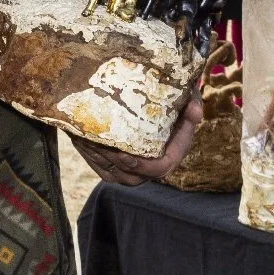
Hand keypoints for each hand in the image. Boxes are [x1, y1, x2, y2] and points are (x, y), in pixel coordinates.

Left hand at [68, 90, 203, 186]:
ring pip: (112, 173)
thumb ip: (192, 103)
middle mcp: (151, 169)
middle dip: (111, 161)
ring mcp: (131, 171)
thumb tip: (194, 111)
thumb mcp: (186, 98)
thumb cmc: (173, 102)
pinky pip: (100, 168)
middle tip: (97, 143)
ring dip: (97, 157)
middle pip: (130, 176)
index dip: (141, 165)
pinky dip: (89, 155)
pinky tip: (79, 138)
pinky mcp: (114, 168)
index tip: (124, 154)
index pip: (159, 168)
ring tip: (84, 138)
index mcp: (171, 156)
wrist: (153, 107)